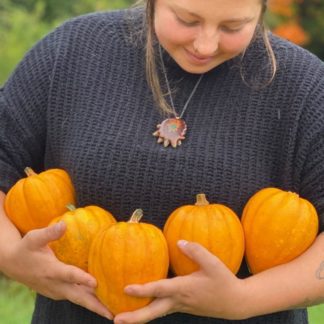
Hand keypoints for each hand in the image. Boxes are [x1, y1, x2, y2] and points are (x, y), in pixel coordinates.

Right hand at [1, 221, 112, 319]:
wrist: (13, 264)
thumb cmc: (26, 248)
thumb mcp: (34, 238)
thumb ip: (49, 233)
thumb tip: (64, 224)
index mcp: (50, 271)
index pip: (68, 275)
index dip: (81, 278)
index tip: (95, 282)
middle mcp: (55, 285)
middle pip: (78, 297)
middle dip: (95, 306)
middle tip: (111, 314)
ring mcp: (57, 291)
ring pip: (78, 299)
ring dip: (94, 305)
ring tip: (112, 309)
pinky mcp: (58, 292)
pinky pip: (76, 296)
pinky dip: (89, 299)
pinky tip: (102, 296)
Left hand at [114, 240, 247, 323]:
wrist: (235, 303)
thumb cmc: (224, 282)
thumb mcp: (214, 264)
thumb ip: (197, 251)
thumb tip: (179, 241)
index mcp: (184, 289)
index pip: (159, 289)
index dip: (143, 289)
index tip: (126, 288)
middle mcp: (178, 301)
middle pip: (152, 311)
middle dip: (134, 317)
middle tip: (115, 320)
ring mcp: (180, 306)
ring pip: (156, 312)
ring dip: (139, 315)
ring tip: (122, 315)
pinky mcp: (182, 306)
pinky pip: (162, 308)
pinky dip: (149, 309)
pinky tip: (142, 304)